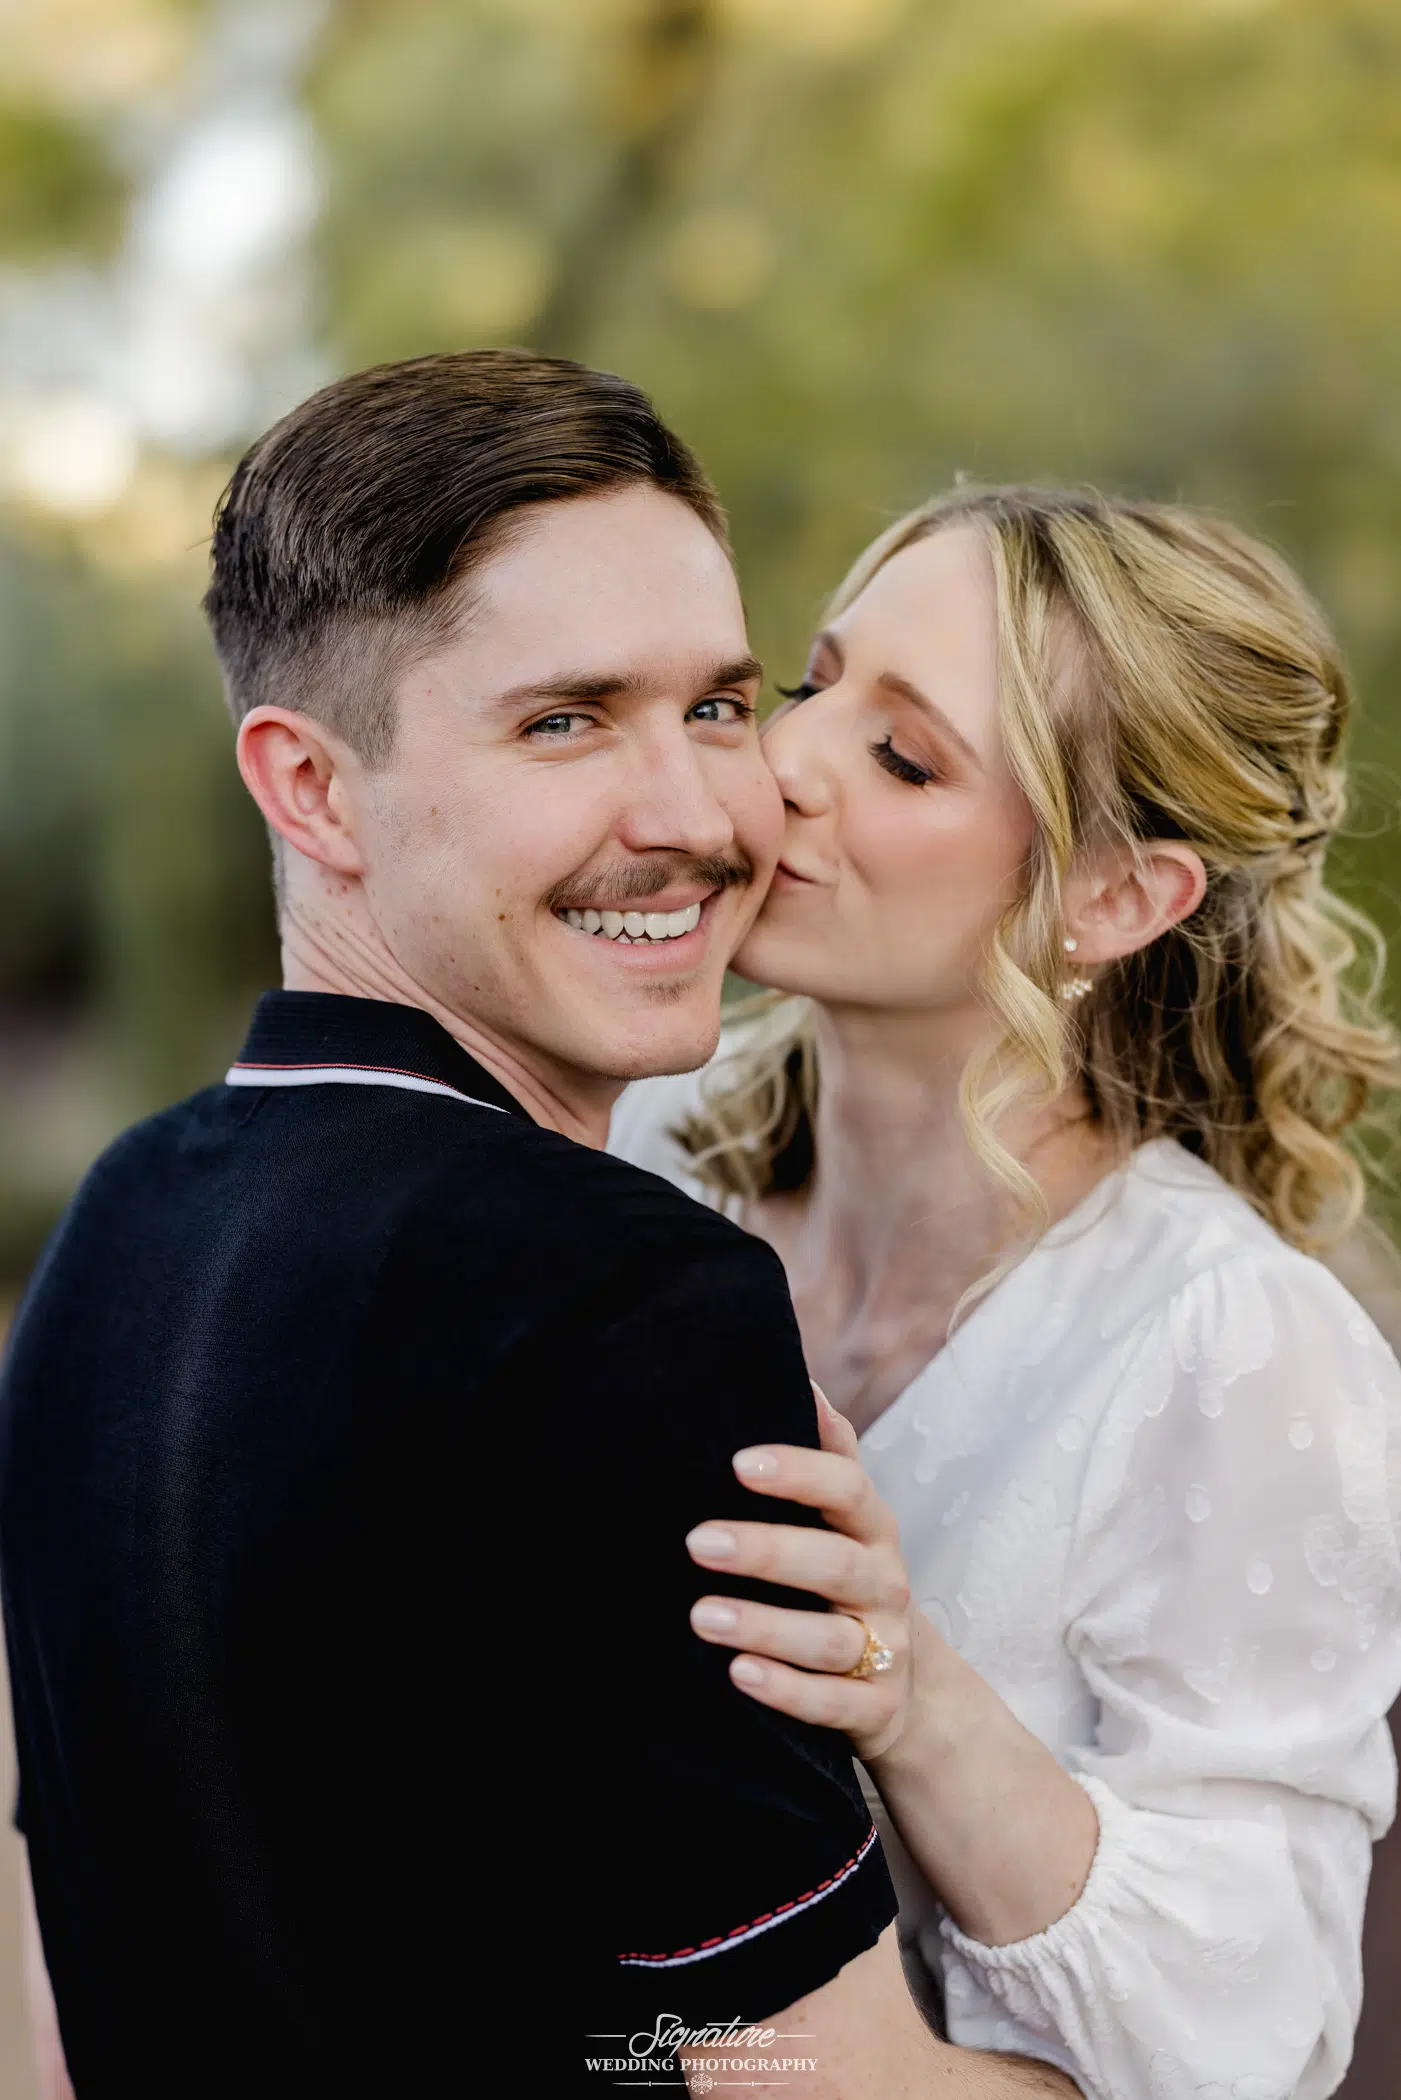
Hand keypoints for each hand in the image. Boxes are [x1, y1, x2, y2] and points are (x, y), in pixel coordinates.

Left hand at [686, 1385, 916, 1762]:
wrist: (908, 1688)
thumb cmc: (850, 1579)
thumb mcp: (848, 1518)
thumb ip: (829, 1453)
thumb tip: (803, 1377)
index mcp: (871, 1528)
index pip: (846, 1487)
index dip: (798, 1473)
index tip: (738, 1463)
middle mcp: (884, 1585)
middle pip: (833, 1563)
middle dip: (766, 1551)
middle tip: (697, 1542)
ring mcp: (884, 1651)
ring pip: (829, 1639)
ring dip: (765, 1626)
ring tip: (701, 1616)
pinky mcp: (875, 1710)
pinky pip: (833, 1702)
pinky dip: (787, 1692)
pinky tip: (738, 1676)